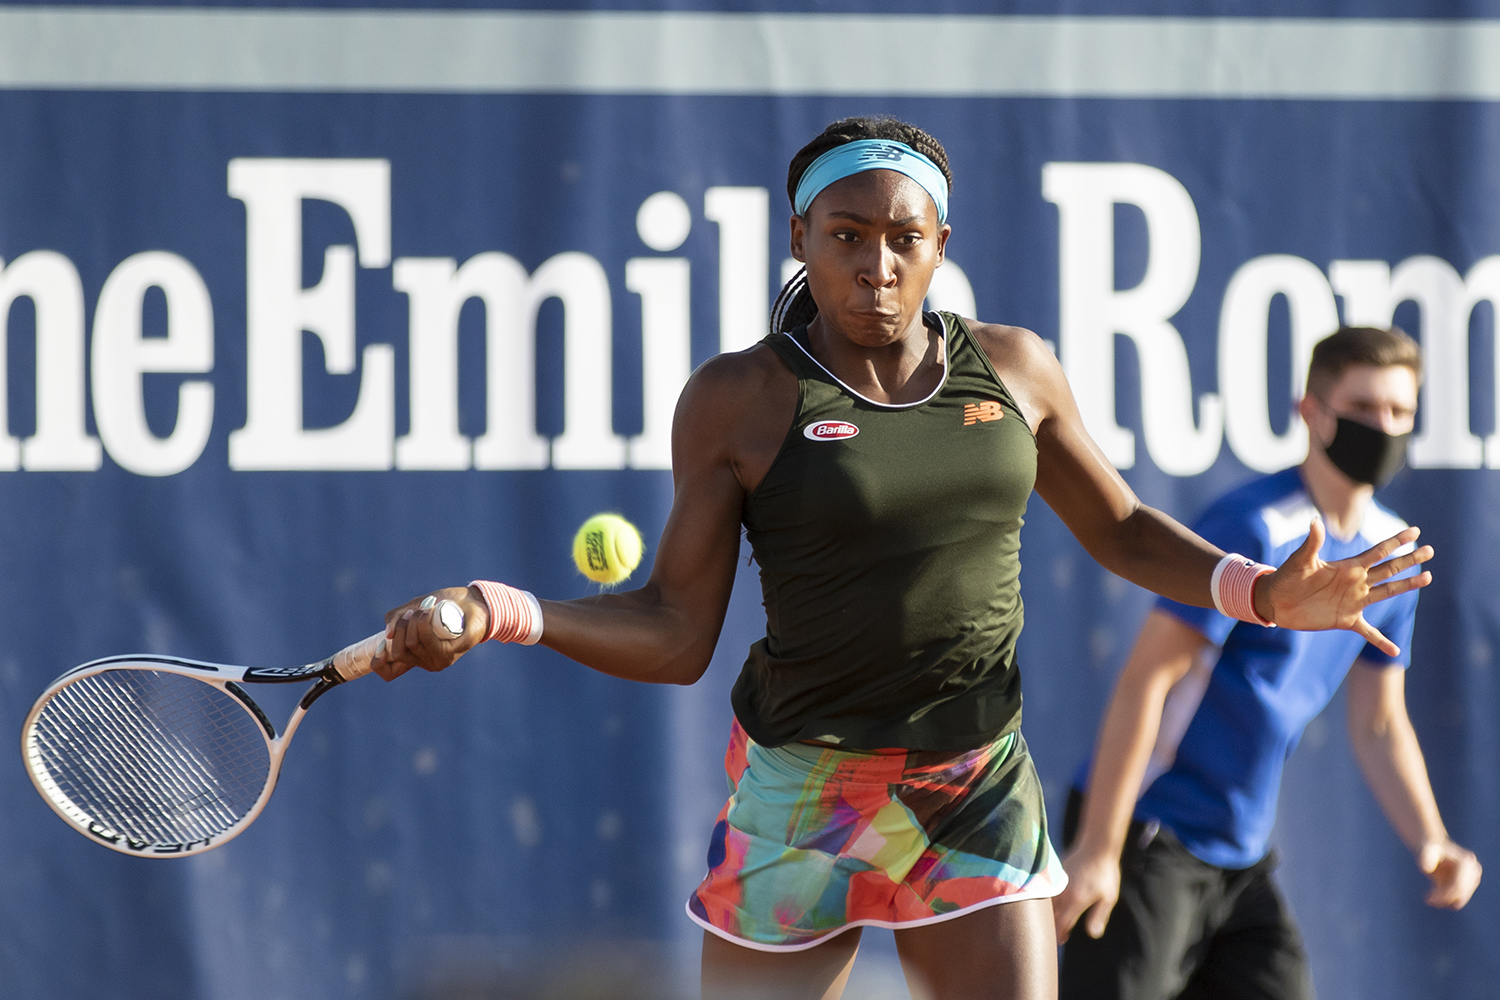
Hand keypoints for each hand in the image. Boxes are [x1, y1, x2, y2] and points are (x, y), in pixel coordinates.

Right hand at [371, 585, 490, 680]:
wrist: (474, 602)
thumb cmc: (444, 605)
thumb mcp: (414, 608)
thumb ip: (396, 618)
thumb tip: (387, 635)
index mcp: (413, 656)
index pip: (389, 673)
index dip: (378, 664)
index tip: (379, 646)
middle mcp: (424, 662)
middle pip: (398, 652)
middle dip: (400, 628)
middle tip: (411, 612)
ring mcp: (437, 660)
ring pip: (412, 644)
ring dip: (413, 621)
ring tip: (426, 608)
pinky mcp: (450, 654)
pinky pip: (428, 642)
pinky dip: (424, 624)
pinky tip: (428, 612)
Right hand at [1052, 845, 1121, 942]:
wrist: (1097, 847)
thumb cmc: (1106, 874)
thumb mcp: (1108, 898)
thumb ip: (1099, 916)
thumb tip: (1093, 934)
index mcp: (1076, 901)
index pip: (1062, 924)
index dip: (1060, 934)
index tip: (1061, 940)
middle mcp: (1063, 893)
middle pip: (1051, 914)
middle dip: (1052, 924)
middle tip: (1055, 932)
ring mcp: (1057, 882)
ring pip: (1046, 902)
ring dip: (1049, 911)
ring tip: (1053, 918)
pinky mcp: (1055, 873)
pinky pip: (1047, 889)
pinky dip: (1048, 898)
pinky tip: (1053, 901)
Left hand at [1255, 518, 1432, 656]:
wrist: (1276, 601)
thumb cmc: (1286, 577)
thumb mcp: (1300, 560)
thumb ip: (1311, 543)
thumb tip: (1315, 521)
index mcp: (1348, 567)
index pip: (1378, 552)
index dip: (1396, 541)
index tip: (1415, 531)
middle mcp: (1356, 582)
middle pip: (1389, 569)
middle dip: (1409, 560)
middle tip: (1430, 551)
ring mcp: (1353, 601)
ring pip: (1387, 592)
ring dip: (1406, 586)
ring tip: (1427, 577)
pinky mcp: (1346, 620)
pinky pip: (1369, 632)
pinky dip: (1381, 641)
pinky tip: (1395, 651)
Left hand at [1419, 839, 1481, 909]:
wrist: (1434, 849)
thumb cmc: (1429, 849)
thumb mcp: (1426, 851)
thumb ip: (1425, 858)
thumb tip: (1426, 869)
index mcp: (1466, 862)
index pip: (1458, 885)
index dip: (1445, 895)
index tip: (1429, 900)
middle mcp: (1473, 871)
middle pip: (1461, 892)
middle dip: (1444, 899)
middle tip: (1428, 901)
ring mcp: (1472, 879)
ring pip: (1460, 898)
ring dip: (1445, 901)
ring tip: (1429, 899)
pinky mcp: (1468, 885)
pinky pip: (1458, 898)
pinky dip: (1446, 901)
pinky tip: (1433, 899)